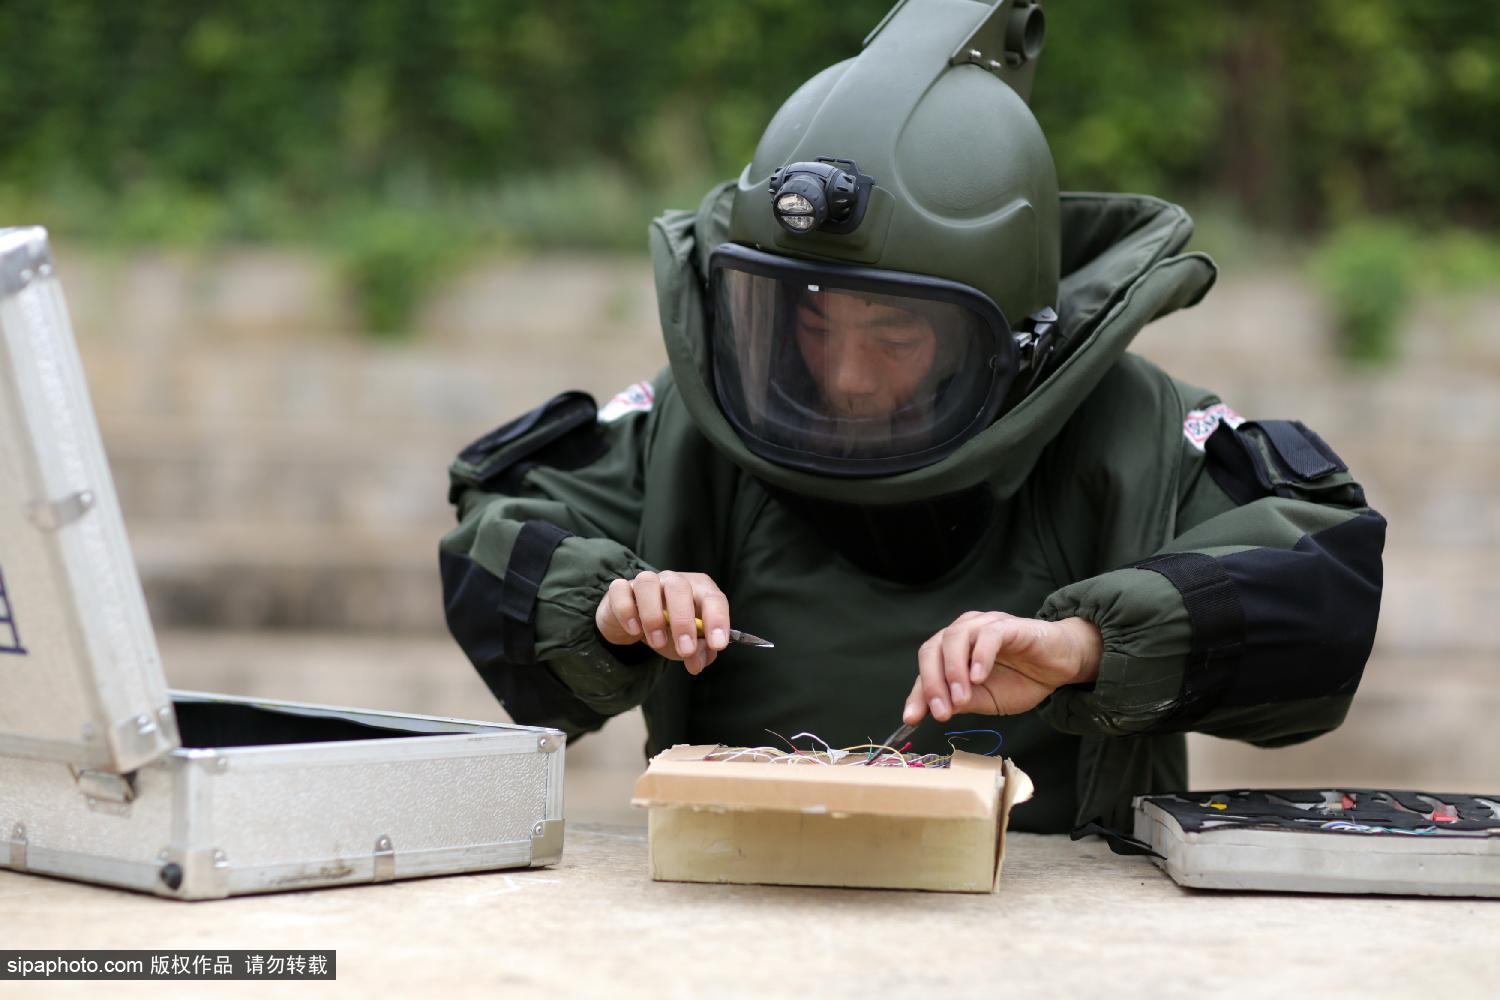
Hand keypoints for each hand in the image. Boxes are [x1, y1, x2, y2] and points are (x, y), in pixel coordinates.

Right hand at [595, 570, 729, 674]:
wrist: (633, 624)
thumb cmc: (669, 630)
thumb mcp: (687, 645)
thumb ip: (698, 653)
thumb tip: (697, 662)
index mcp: (698, 590)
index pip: (713, 598)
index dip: (718, 620)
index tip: (717, 645)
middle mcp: (673, 580)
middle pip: (680, 588)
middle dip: (684, 621)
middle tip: (685, 650)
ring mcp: (645, 581)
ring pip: (648, 583)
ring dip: (653, 616)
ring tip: (657, 643)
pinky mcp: (620, 589)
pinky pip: (620, 590)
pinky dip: (626, 611)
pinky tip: (634, 630)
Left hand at [903, 612, 1102, 724]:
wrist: (1061, 666)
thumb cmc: (1023, 679)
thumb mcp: (988, 700)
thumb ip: (964, 701)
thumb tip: (941, 709)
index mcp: (953, 651)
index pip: (926, 668)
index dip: (918, 694)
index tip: (912, 719)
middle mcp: (964, 633)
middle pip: (932, 648)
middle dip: (932, 683)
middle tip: (940, 712)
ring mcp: (985, 626)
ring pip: (955, 637)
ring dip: (953, 671)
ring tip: (961, 699)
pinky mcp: (1009, 626)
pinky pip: (989, 635)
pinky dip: (980, 656)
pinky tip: (979, 677)